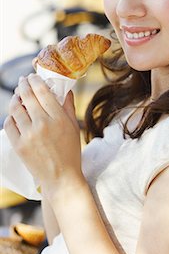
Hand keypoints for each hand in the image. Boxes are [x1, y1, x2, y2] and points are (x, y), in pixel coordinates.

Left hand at [4, 74, 81, 192]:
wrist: (60, 177)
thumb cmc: (70, 151)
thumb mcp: (74, 126)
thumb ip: (68, 106)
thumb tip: (66, 89)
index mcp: (58, 118)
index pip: (43, 91)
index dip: (36, 80)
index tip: (33, 76)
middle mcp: (42, 124)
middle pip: (28, 96)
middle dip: (23, 84)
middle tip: (23, 80)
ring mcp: (28, 135)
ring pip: (16, 108)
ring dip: (15, 98)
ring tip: (18, 95)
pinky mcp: (19, 145)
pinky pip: (9, 124)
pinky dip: (11, 116)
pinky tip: (15, 113)